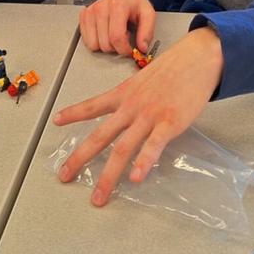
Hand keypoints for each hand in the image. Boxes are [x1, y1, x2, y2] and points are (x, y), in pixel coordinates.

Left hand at [54, 26, 222, 205]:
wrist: (197, 57)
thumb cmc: (174, 67)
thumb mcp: (145, 79)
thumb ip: (135, 97)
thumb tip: (128, 113)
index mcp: (124, 93)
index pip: (93, 104)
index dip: (74, 113)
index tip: (56, 121)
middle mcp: (131, 106)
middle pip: (100, 135)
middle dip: (80, 157)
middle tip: (64, 175)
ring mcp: (149, 115)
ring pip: (122, 148)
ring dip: (108, 175)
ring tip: (98, 196)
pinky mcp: (170, 122)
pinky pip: (153, 146)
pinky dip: (143, 162)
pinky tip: (135, 178)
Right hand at [79, 0, 154, 56]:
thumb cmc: (134, 3)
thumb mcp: (148, 14)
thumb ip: (147, 31)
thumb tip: (142, 48)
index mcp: (117, 6)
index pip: (116, 37)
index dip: (124, 49)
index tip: (130, 50)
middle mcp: (101, 8)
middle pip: (105, 44)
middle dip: (116, 48)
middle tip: (124, 37)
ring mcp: (90, 12)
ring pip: (94, 44)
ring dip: (106, 45)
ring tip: (114, 34)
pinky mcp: (84, 16)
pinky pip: (86, 41)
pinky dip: (97, 41)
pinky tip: (105, 32)